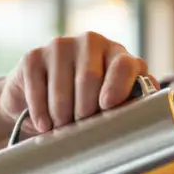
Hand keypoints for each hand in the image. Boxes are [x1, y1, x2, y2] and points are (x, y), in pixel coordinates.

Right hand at [0, 31, 147, 133]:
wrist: (43, 98)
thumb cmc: (87, 104)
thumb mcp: (113, 104)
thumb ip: (128, 105)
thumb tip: (140, 118)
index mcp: (118, 54)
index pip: (124, 66)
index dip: (117, 87)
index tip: (107, 107)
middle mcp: (91, 42)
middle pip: (89, 79)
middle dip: (84, 112)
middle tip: (81, 131)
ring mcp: (61, 45)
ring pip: (62, 89)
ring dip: (62, 117)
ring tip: (63, 130)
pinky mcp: (33, 56)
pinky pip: (37, 89)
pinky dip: (41, 113)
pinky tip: (45, 125)